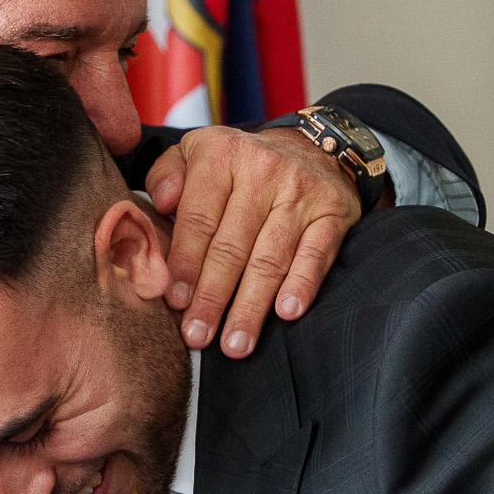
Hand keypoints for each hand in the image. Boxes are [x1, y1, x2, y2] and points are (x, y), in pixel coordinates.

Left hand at [141, 125, 360, 358]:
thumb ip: (166, 175)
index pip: (198, 220)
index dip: (185, 264)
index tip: (174, 302)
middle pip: (232, 246)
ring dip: (251, 306)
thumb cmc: (240, 165)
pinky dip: (302, 285)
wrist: (313, 148)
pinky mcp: (332, 212)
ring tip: (235, 344)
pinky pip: (315, 254)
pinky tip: (287, 313)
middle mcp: (262, 170)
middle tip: (198, 336)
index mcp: (221, 156)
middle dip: (213, 297)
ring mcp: (300, 192)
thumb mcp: (195, 153)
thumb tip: (160, 204)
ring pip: (270, 258)